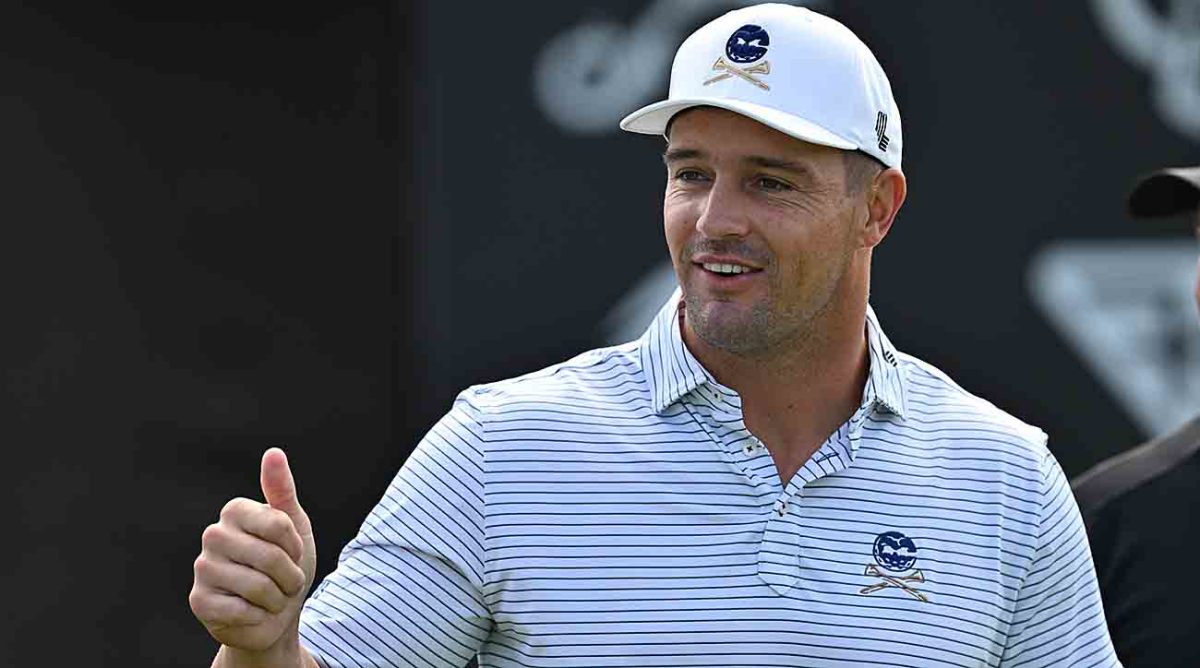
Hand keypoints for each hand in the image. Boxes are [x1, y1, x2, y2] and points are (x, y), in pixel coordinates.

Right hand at [190, 448, 317, 658]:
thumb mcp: (295, 526)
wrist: (276, 616)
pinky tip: (253, 612)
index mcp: (235, 511)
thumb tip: (273, 452)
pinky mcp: (198, 600)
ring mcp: (202, 568)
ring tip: (272, 597)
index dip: (295, 545)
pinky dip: (258, 615)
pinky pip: (240, 609)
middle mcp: (213, 535)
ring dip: (276, 598)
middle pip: (269, 556)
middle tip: (287, 582)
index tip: (293, 552)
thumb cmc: (287, 566)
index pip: (279, 523)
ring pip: (257, 585)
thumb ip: (282, 491)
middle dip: (290, 576)